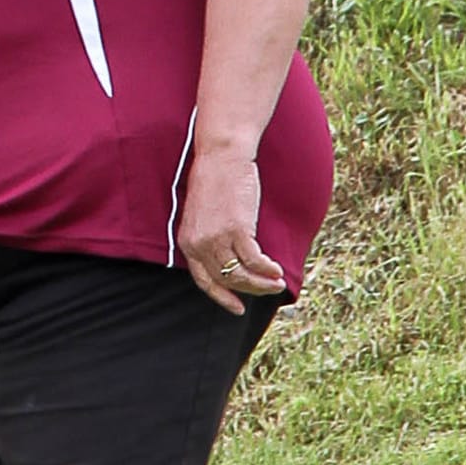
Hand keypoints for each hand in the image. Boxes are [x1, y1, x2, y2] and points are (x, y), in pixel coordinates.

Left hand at [177, 150, 285, 313]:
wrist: (222, 156)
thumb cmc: (216, 181)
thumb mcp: (204, 215)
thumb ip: (210, 237)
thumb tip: (231, 258)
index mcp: (188, 243)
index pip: (204, 280)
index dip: (222, 297)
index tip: (237, 308)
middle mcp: (199, 245)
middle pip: (226, 280)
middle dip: (250, 290)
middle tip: (269, 290)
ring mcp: (216, 239)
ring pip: (241, 275)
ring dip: (262, 284)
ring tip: (277, 283)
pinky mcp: (236, 230)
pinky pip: (254, 261)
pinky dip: (267, 270)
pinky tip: (276, 270)